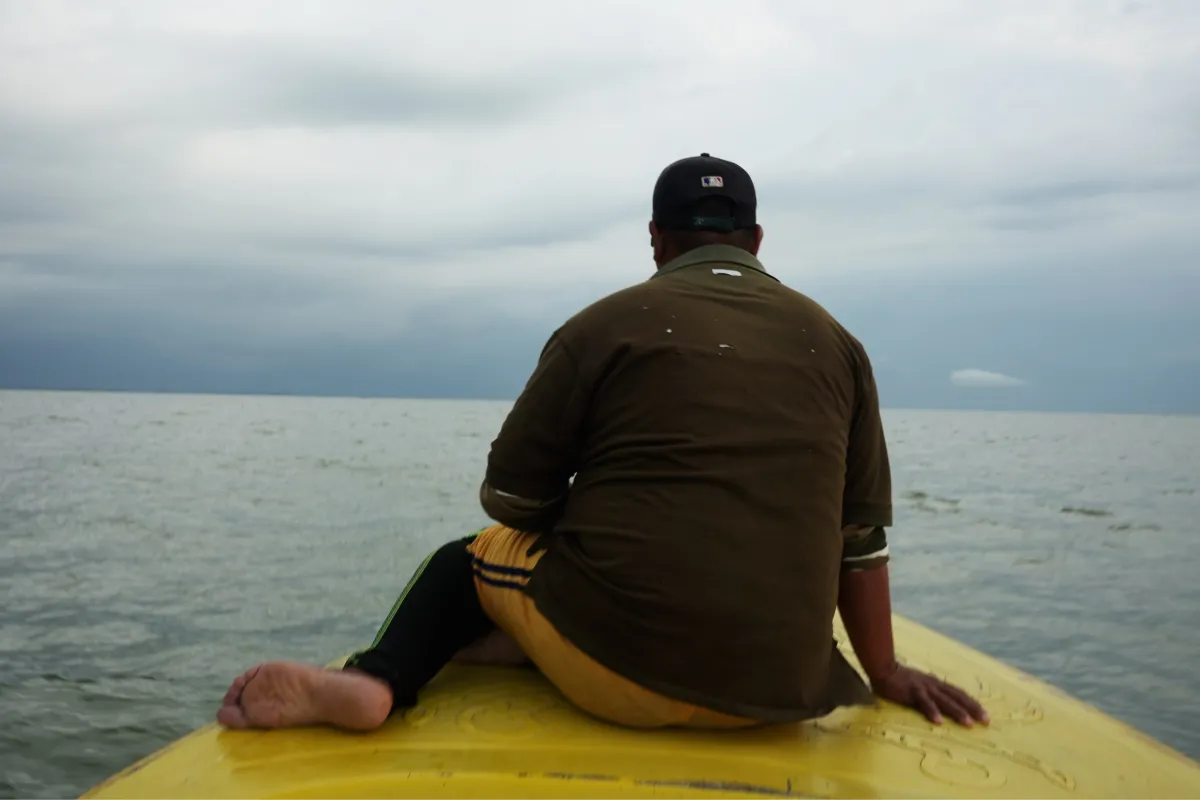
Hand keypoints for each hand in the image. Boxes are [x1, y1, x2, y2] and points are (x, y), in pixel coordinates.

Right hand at [871, 664, 989, 726]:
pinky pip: (924, 703)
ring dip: (957, 712)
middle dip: (972, 708)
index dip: (972, 703)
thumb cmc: (899, 678)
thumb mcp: (919, 684)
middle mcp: (934, 685)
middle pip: (957, 697)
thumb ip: (929, 693)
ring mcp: (924, 688)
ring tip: (968, 724)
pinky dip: (932, 711)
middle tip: (986, 721)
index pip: (958, 693)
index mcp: (936, 683)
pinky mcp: (913, 692)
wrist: (883, 668)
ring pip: (945, 701)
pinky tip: (939, 721)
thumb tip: (940, 704)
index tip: (985, 714)